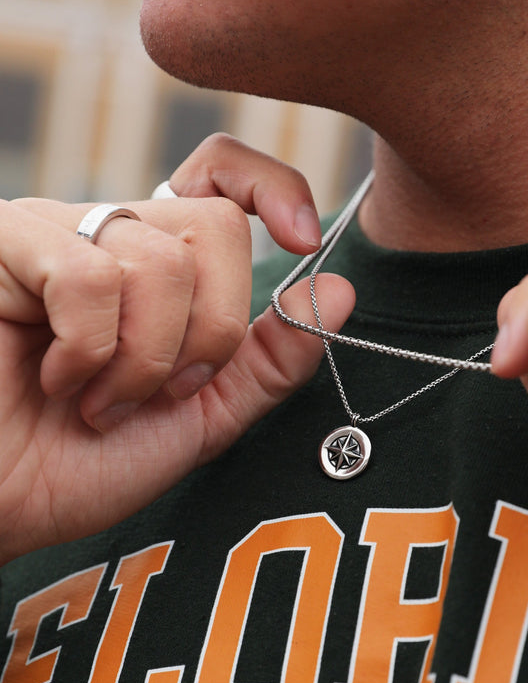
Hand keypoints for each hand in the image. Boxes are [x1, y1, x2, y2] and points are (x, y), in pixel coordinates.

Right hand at [0, 142, 353, 563]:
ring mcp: (55, 234)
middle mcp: (110, 236)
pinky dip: (92, 351)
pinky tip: (58, 382)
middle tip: (167, 389)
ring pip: (161, 261)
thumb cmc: (88, 461)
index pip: (220, 178)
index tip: (303, 240)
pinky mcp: (4, 246)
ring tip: (102, 400)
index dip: (272, 188)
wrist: (2, 505)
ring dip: (146, 359)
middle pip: (215, 227)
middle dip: (210, 332)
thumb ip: (273, 358)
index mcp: (159, 266)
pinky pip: (90, 276)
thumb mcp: (207, 414)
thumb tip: (339, 291)